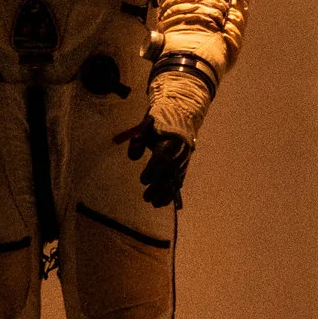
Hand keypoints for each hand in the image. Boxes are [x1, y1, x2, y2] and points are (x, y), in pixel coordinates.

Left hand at [128, 60, 214, 208]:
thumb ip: (138, 140)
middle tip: (146, 198)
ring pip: (176, 179)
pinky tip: (163, 202)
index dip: (154, 171)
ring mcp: (184, 160)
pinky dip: (172, 192)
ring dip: (166, 193)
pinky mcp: (184, 165)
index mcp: (171, 141)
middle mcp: (180, 153)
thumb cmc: (159, 121)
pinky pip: (179, 180)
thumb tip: (133, 157)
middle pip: (170, 173)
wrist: (181, 115)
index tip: (143, 180)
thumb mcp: (146, 125)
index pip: (163, 158)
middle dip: (159, 187)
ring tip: (154, 204)